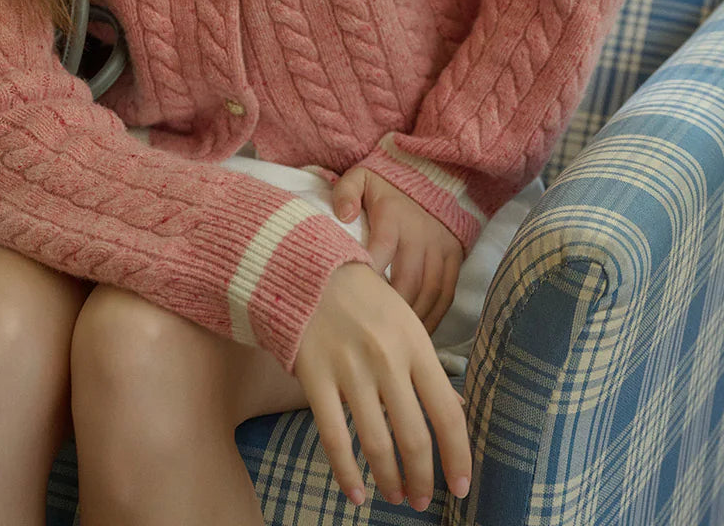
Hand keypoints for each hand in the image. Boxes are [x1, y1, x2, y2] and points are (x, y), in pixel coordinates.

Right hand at [294, 261, 471, 509]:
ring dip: (389, 480)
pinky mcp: (315, 376)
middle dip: (421, 479)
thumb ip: (428, 368)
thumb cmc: (364, 298)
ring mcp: (349, 368)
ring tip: (394, 496)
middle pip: (414, 436)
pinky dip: (346, 473)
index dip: (457, 457)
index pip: (447, 414)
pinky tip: (355, 494)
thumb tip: (456, 412)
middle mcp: (387, 359)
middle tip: (422, 499)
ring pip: (376, 443)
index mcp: (415, 344)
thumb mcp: (406, 322)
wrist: (308, 268)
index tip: (460, 487)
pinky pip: (333, 437)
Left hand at [331, 166, 463, 334]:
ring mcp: (440, 247)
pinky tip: (418, 331)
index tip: (355, 300)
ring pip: (430, 292)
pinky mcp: (454, 257)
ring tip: (394, 337)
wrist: (430, 176)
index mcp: (393, 215)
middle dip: (391, 308)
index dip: (370, 278)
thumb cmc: (386, 186)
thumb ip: (346, 192)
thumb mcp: (361, 178)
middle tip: (373, 329)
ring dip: (413, 317)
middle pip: (408, 280)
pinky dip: (434, 316)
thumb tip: (343, 216)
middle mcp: (420, 233)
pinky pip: (447, 293)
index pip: (381, 250)